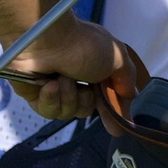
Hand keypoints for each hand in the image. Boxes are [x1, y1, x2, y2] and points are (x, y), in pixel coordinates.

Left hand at [7, 19, 146, 133]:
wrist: (46, 41)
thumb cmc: (83, 46)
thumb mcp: (117, 58)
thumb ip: (126, 79)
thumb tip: (132, 96)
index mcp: (94, 68)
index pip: (104, 97)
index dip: (110, 111)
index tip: (115, 127)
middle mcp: (75, 79)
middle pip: (85, 109)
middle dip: (86, 101)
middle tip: (85, 88)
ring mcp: (54, 88)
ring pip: (67, 112)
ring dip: (68, 96)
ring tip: (62, 78)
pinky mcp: (35, 95)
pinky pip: (48, 111)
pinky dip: (51, 98)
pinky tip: (49, 85)